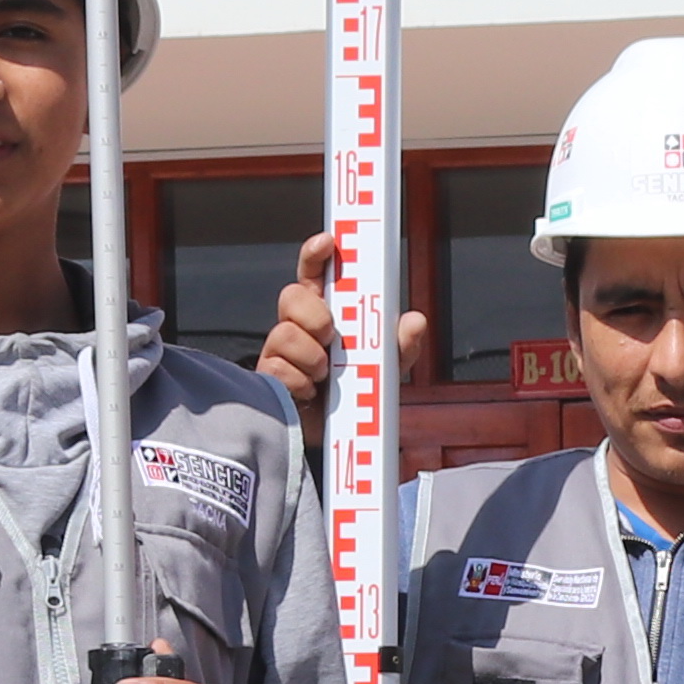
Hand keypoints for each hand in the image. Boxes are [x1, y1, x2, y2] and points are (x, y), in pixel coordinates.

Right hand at [254, 228, 432, 427]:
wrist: (342, 442)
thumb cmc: (360, 398)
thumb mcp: (388, 370)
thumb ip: (401, 346)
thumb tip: (414, 321)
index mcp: (325, 314)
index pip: (315, 274)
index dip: (317, 254)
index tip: (328, 242)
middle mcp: (298, 327)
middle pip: (291, 296)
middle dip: (312, 312)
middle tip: (331, 335)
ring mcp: (280, 352)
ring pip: (283, 335)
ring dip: (311, 358)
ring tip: (325, 377)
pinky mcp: (269, 379)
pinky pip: (278, 370)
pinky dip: (301, 384)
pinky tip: (310, 394)